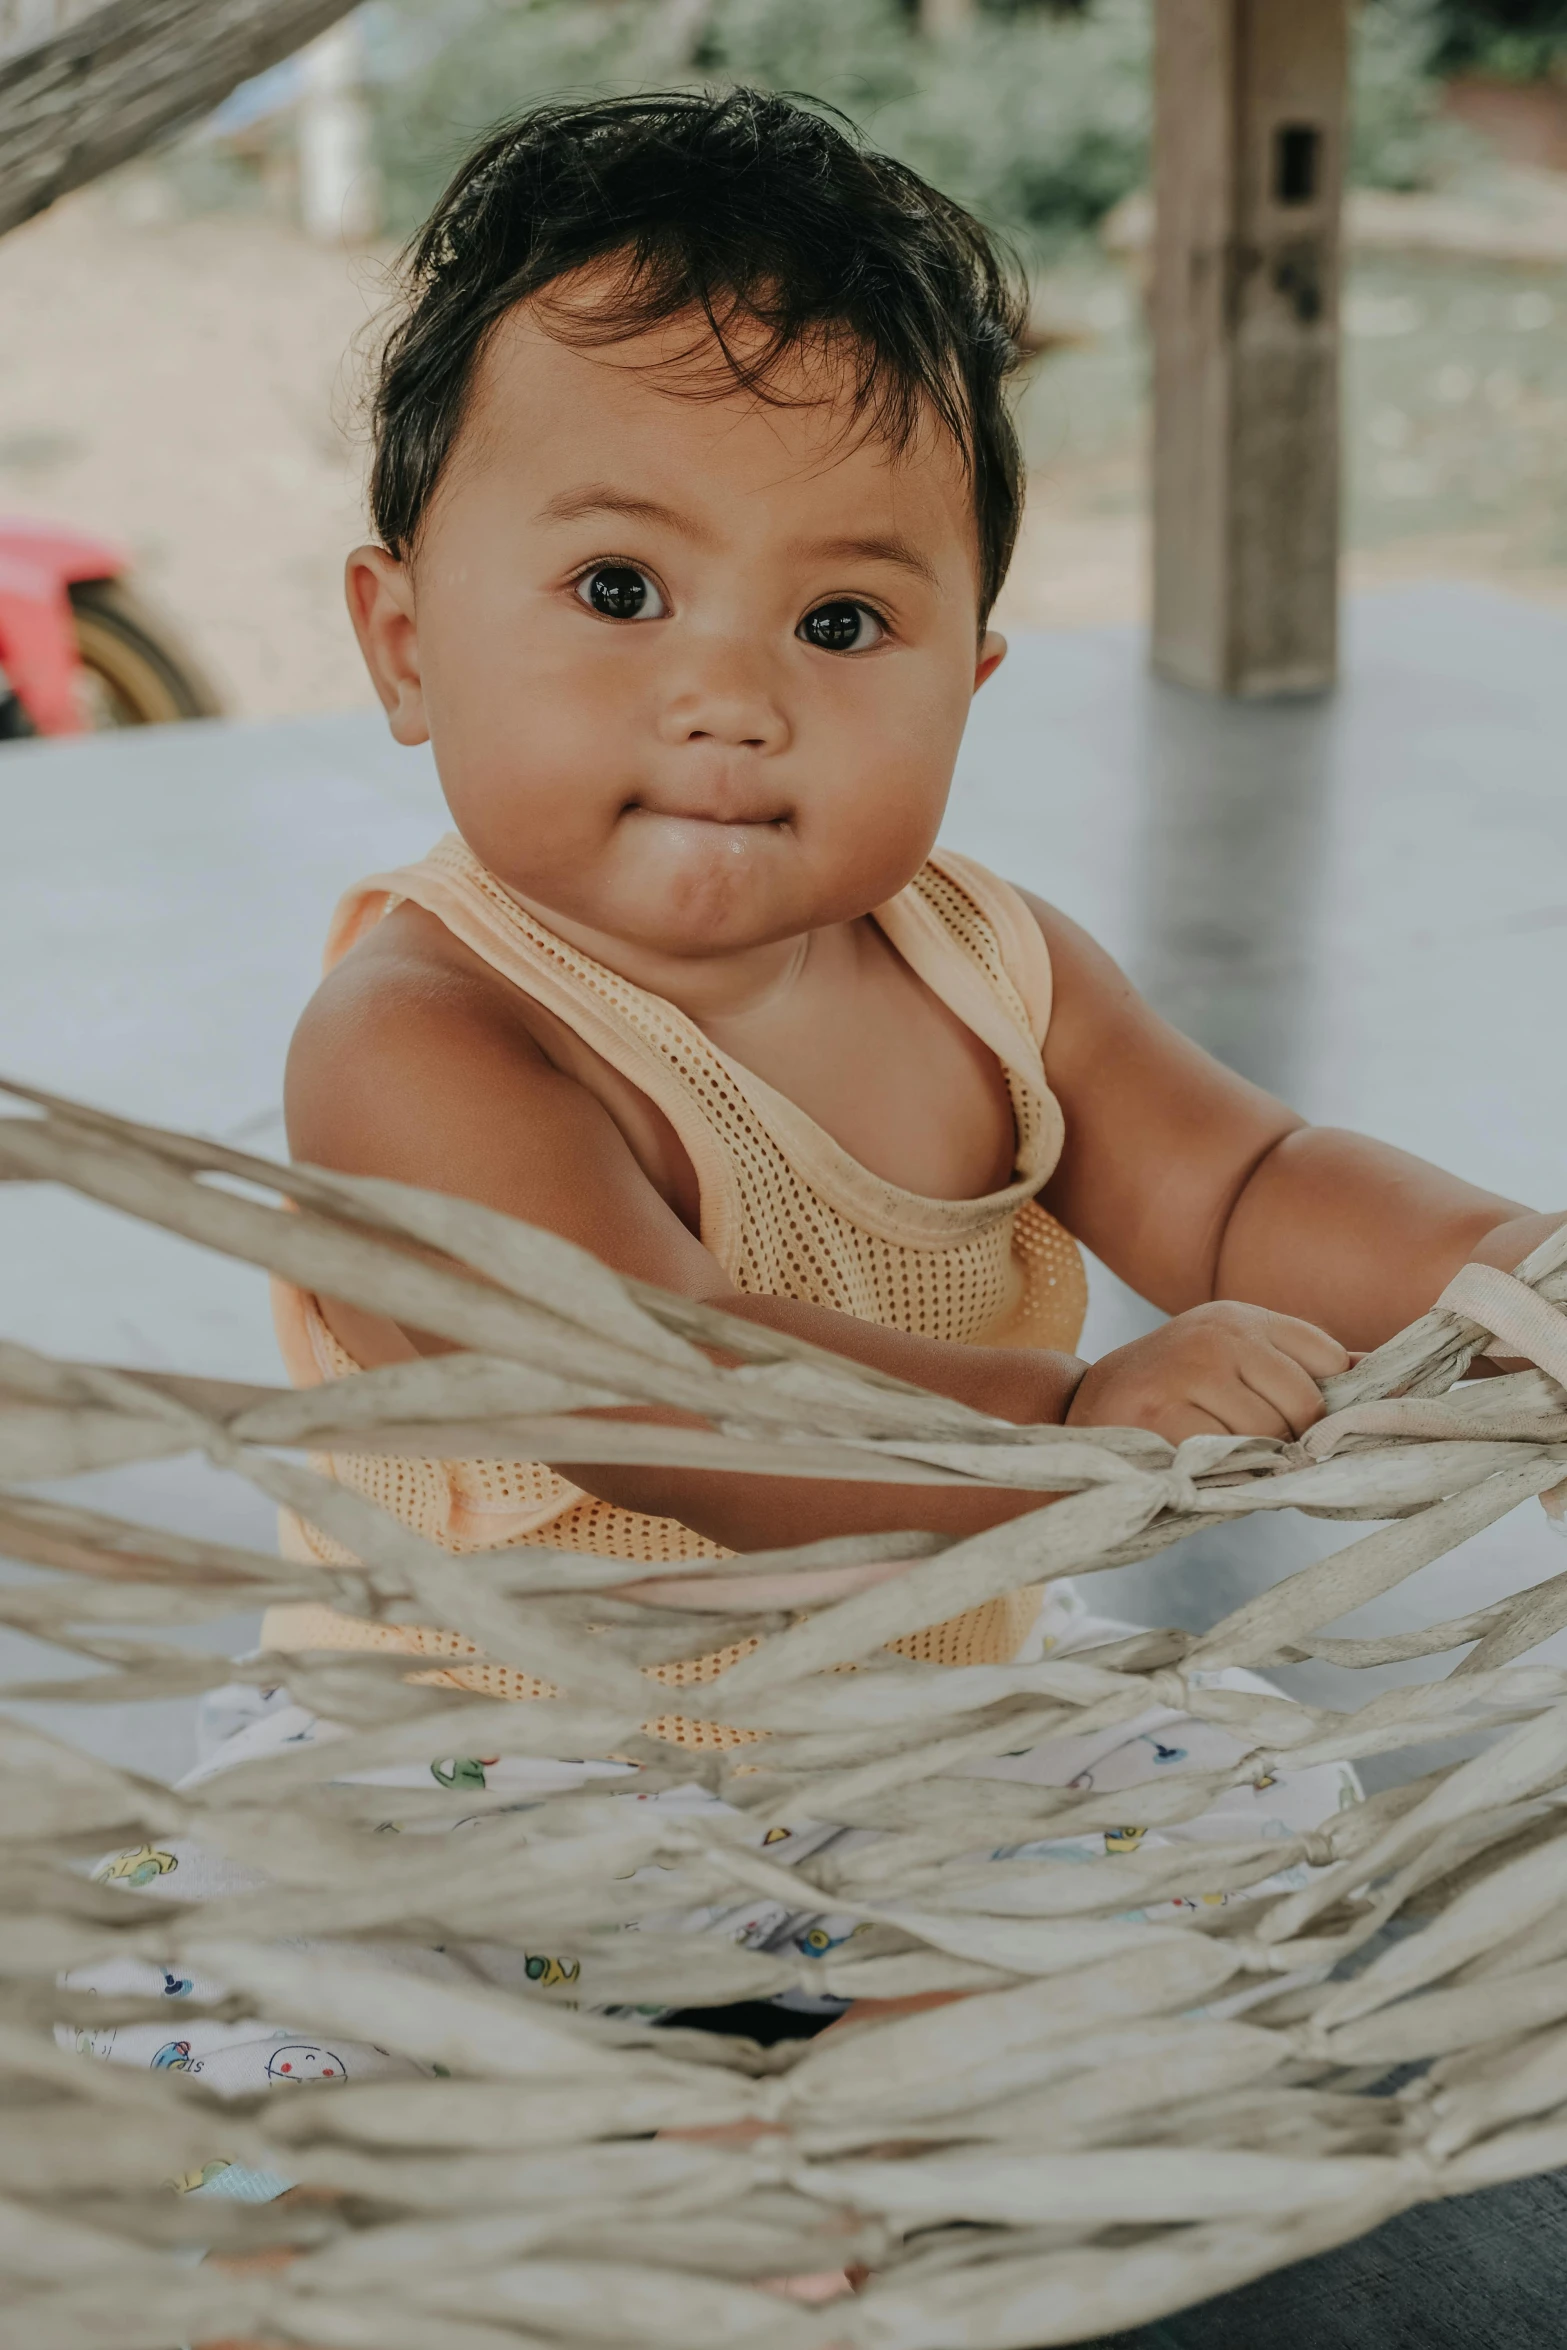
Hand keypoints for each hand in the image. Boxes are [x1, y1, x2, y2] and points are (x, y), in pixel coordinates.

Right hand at [1065, 1302, 1348, 1444]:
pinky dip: (1221, 1472)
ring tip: (1218, 1453)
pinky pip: (1229, 1457)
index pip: (1330, 1357)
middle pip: (1307, 1403)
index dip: (1328, 1404)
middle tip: (1256, 1449)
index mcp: (1242, 1317)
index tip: (1311, 1428)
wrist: (1080, 1411)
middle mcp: (1220, 1333)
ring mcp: (1190, 1368)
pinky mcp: (1163, 1410)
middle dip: (1292, 1440)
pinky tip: (1193, 1460)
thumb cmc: (1174, 1399)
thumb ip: (1299, 1374)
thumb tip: (1394, 1385)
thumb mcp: (1233, 1366)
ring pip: (1270, 1435)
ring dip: (1254, 1460)